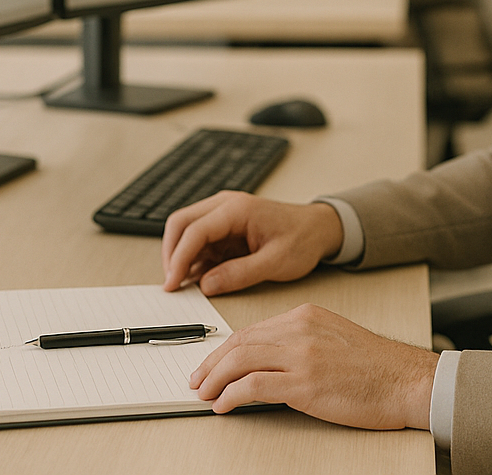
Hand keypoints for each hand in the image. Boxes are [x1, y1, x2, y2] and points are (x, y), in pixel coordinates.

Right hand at [161, 192, 344, 295]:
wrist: (319, 228)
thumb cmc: (302, 239)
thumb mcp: (275, 262)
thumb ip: (240, 274)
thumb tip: (206, 285)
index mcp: (237, 209)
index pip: (194, 230)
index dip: (178, 258)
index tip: (172, 284)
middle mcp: (225, 205)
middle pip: (180, 223)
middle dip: (172, 254)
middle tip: (172, 285)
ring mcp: (223, 213)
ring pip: (186, 231)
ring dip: (181, 257)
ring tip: (185, 285)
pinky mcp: (224, 226)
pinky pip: (200, 240)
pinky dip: (193, 258)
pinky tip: (199, 278)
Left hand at [191, 303, 436, 429]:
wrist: (407, 381)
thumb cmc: (377, 368)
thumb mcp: (334, 340)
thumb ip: (302, 342)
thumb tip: (267, 363)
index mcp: (307, 316)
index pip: (252, 329)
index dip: (225, 349)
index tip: (211, 364)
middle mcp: (301, 329)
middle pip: (240, 342)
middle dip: (212, 363)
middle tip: (198, 380)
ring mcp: (303, 355)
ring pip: (241, 360)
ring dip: (215, 379)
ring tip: (204, 395)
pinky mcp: (305, 383)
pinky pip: (254, 385)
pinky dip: (231, 395)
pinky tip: (224, 405)